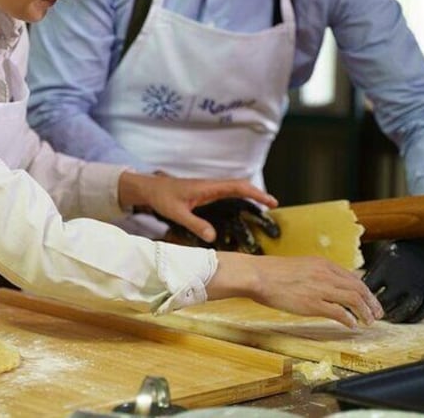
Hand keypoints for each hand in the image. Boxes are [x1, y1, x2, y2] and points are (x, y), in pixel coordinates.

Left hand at [117, 173, 276, 241]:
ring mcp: (208, 188)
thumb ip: (195, 224)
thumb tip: (213, 237)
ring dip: (249, 195)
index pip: (237, 187)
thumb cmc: (162, 197)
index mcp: (208, 187)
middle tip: (273, 205)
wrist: (150, 188)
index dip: (255, 193)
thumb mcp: (177, 213)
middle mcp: (211, 185)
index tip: (270, 201)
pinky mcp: (204, 193)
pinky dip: (239, 198)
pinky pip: (226, 193)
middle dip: (258, 194)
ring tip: (263, 207)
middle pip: (240, 186)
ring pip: (234, 189)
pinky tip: (242, 208)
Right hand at [208, 252, 383, 327]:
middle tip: (377, 313)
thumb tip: (326, 285)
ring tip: (369, 321)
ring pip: (354, 299)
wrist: (258, 275)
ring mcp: (320, 288)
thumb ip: (316, 274)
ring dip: (365, 311)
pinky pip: (339, 312)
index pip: (353, 277)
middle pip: (359, 288)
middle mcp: (325, 274)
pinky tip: (352, 325)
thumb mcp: (300, 266)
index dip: (365, 290)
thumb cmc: (272, 273)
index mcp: (322, 264)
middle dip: (372, 302)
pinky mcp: (313, 303)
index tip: (369, 300)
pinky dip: (349, 319)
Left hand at [362, 236, 423, 322]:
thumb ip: (373, 275)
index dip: (362, 297)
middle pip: (386, 303)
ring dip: (394, 316)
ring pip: (404, 310)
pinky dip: (412, 318)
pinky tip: (404, 317)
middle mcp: (402, 281)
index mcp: (387, 271)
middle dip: (376, 310)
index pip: (369, 290)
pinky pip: (422, 312)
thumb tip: (356, 291)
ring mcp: (418, 289)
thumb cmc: (401, 253)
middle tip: (371, 314)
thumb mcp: (383, 258)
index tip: (359, 301)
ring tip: (387, 318)